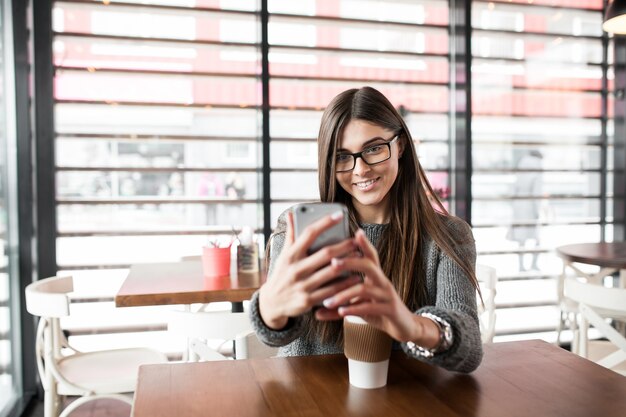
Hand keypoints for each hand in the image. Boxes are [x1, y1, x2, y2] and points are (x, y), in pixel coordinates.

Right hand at [258, 210, 360, 329]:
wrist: (271, 304)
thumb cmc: (281, 274)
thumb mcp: (283, 255)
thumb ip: (290, 235)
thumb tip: (291, 214)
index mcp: (290, 255)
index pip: (309, 233)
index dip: (325, 223)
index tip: (339, 215)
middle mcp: (296, 269)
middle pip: (325, 253)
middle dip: (344, 246)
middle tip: (356, 241)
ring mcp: (302, 285)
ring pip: (331, 271)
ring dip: (348, 263)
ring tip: (359, 256)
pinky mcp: (307, 300)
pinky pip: (331, 290)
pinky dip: (345, 284)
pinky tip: (355, 277)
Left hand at [316, 229, 436, 344]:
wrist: (404, 326)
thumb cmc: (379, 311)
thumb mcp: (360, 305)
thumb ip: (340, 306)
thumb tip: (316, 312)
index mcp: (376, 276)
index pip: (370, 255)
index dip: (364, 243)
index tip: (355, 232)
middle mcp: (383, 281)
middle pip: (368, 265)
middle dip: (350, 262)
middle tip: (333, 263)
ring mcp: (387, 295)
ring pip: (365, 288)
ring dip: (343, 294)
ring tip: (328, 301)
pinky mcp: (390, 310)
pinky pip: (370, 307)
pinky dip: (354, 309)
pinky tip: (341, 312)